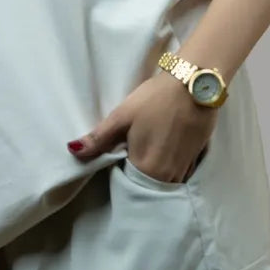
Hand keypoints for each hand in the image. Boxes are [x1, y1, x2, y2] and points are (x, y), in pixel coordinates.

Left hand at [66, 70, 218, 182]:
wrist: (195, 84)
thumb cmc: (155, 99)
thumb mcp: (122, 116)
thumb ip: (98, 138)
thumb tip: (72, 151)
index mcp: (146, 168)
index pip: (128, 184)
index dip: (121, 174)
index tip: (119, 159)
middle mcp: (167, 176)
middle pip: (147, 185)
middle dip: (138, 176)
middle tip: (133, 151)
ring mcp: (185, 169)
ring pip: (166, 181)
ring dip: (156, 174)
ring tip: (149, 150)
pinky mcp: (197, 158)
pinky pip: (180, 173)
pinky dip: (171, 167)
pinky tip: (167, 149)